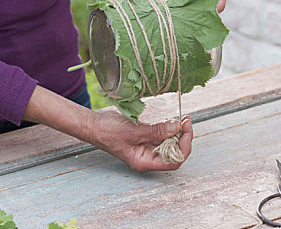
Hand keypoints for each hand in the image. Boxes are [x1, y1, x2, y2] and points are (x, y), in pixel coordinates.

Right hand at [23, 85, 192, 171]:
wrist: (94, 124)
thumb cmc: (108, 131)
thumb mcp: (133, 131)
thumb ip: (156, 131)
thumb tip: (177, 127)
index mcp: (145, 162)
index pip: (174, 161)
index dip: (183, 147)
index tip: (185, 128)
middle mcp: (149, 158)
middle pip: (176, 153)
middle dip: (184, 137)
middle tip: (186, 119)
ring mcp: (149, 148)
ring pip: (172, 143)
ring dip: (178, 131)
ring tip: (182, 117)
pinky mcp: (147, 138)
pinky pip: (164, 135)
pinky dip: (170, 127)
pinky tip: (172, 119)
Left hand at [126, 0, 226, 11]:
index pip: (219, 2)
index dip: (210, 9)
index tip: (196, 11)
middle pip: (207, 11)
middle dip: (196, 14)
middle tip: (184, 15)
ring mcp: (196, 0)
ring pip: (194, 13)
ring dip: (186, 14)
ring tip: (176, 13)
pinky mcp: (185, 3)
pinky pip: (183, 13)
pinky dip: (178, 14)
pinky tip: (171, 13)